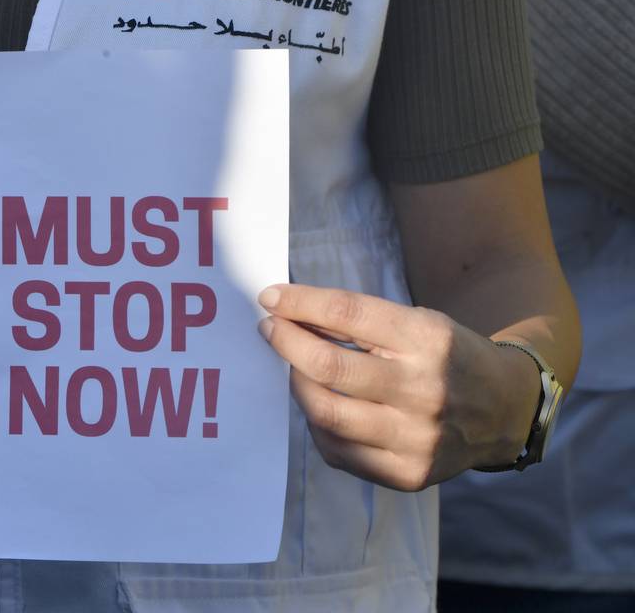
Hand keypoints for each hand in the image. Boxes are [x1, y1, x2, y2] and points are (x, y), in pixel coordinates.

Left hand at [257, 284, 541, 490]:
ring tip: (294, 369)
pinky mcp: (408, 474)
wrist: (504, 410)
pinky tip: (320, 406)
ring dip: (296, 385)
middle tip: (270, 330)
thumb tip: (288, 312)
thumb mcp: (417, 323)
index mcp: (429, 340)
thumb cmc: (447, 357)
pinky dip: (317, 425)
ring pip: (326, 413)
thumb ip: (358, 321)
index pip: (348, 314)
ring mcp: (417, 439)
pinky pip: (337, 451)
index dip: (301, 303)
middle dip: (287, 344)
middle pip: (329, 368)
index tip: (269, 298)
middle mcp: (424, 391)